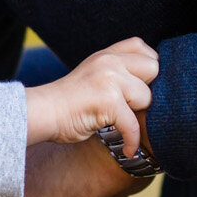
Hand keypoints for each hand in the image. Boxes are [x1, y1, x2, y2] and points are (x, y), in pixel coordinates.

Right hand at [24, 37, 158, 148]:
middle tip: (132, 107)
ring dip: (137, 115)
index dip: (148, 66)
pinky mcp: (108, 101)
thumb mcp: (93, 75)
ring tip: (122, 125)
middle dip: (148, 90)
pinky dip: (132, 141)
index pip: (142, 47)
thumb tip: (151, 82)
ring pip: (147, 97)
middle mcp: (109, 62)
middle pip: (153, 69)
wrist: (43, 114)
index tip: (142, 85)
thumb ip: (116, 71)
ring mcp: (109, 80)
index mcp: (106, 55)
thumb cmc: (68, 102)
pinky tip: (127, 149)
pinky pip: (133, 125)